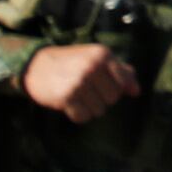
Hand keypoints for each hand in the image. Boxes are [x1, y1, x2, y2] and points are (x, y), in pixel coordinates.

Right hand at [21, 42, 137, 123]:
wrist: (34, 65)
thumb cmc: (70, 62)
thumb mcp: (95, 58)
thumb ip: (120, 71)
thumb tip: (136, 91)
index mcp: (102, 55)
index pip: (123, 83)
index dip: (113, 88)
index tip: (100, 84)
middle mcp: (92, 67)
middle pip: (112, 99)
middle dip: (101, 98)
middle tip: (85, 90)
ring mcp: (79, 82)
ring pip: (99, 110)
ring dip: (88, 108)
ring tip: (76, 96)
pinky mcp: (66, 97)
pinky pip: (83, 117)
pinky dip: (77, 115)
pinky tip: (69, 104)